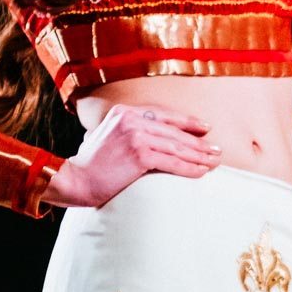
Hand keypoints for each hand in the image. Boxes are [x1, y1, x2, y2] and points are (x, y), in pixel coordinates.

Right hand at [42, 103, 220, 208]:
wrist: (74, 179)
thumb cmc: (90, 165)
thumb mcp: (105, 137)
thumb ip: (125, 131)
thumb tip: (148, 138)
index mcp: (124, 112)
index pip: (163, 115)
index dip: (187, 122)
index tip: (205, 128)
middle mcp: (131, 119)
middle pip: (173, 132)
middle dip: (198, 142)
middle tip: (217, 150)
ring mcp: (135, 135)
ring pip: (176, 147)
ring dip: (198, 156)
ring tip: (214, 162)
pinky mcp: (139, 154)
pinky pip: (171, 162)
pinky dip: (189, 168)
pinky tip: (201, 172)